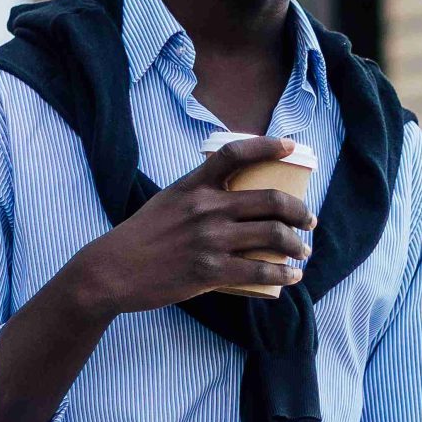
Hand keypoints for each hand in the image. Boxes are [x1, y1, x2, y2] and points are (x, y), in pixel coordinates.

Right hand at [65, 135, 314, 315]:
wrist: (112, 271)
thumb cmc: (141, 236)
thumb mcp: (168, 200)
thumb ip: (199, 194)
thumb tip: (235, 198)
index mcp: (194, 185)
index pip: (236, 153)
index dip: (269, 145)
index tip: (292, 146)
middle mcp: (206, 207)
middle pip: (271, 200)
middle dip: (300, 212)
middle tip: (309, 221)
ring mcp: (210, 240)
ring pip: (273, 236)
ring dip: (297, 245)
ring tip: (302, 252)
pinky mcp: (210, 271)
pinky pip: (260, 271)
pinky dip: (283, 274)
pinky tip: (291, 276)